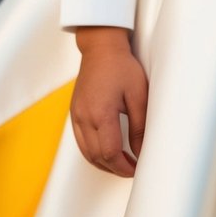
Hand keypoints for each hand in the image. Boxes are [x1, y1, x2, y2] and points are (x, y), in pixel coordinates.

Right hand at [70, 26, 148, 176]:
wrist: (101, 48)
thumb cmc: (121, 66)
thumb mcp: (138, 94)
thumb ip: (139, 126)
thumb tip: (141, 152)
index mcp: (101, 113)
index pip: (110, 153)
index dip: (125, 166)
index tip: (137, 168)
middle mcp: (85, 117)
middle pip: (97, 157)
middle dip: (115, 168)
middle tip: (133, 169)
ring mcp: (76, 116)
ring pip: (87, 153)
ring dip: (104, 164)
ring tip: (122, 164)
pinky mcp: (74, 113)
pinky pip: (81, 142)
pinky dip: (94, 153)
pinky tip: (107, 152)